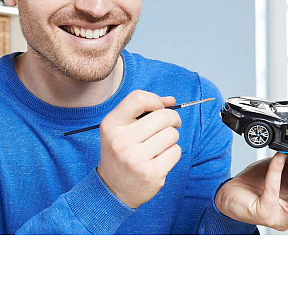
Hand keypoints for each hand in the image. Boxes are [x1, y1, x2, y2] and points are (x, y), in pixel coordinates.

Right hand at [97, 90, 181, 208]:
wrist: (112, 189)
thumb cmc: (121, 152)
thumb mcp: (121, 128)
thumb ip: (144, 110)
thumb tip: (171, 100)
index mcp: (111, 124)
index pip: (138, 98)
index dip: (155, 100)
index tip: (159, 108)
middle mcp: (121, 141)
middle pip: (162, 116)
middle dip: (172, 118)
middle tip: (171, 124)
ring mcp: (136, 159)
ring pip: (172, 134)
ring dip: (172, 137)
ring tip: (161, 144)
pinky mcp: (151, 174)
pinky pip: (176, 151)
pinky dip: (173, 152)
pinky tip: (161, 157)